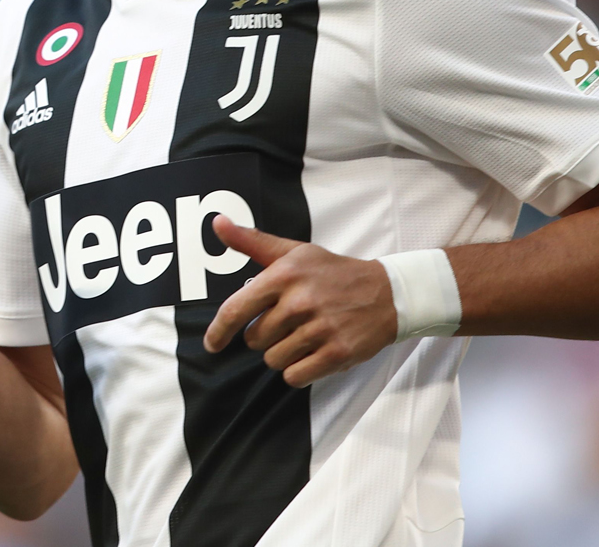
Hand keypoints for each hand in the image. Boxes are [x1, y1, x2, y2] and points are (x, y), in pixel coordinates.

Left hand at [202, 216, 395, 387]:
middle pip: (255, 340)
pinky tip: (313, 352)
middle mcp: (299, 302)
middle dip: (266, 335)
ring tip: (305, 334)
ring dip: (283, 353)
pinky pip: (295, 376)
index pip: (235, 309)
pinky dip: (299, 370)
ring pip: (273, 360)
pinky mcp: (336, 353)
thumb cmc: (332, 273)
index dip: (218, 331)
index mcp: (284, 275)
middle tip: (290, 321)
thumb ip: (251, 241)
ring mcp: (319, 329)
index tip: (212, 343)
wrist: (386, 293)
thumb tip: (217, 223)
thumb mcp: (293, 252)